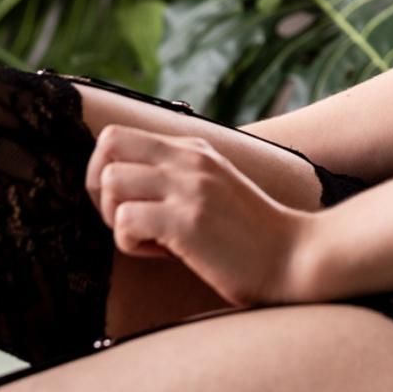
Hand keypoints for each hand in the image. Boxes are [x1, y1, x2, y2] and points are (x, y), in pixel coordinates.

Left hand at [85, 122, 313, 307]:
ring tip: (150, 237)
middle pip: (107, 147)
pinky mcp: (188, 220)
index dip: (104, 170)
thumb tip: (125, 181)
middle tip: (127, 220)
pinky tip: (164, 252)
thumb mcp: (214, 186)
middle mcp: (189, 158)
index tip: (126, 203)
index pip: (117, 134)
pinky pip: (126, 221)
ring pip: (111, 182)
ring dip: (117, 219)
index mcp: (193, 148)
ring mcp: (189, 187)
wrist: (293, 256)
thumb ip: (178, 175)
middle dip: (99, 189)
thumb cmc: (249, 234)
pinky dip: (132, 244)